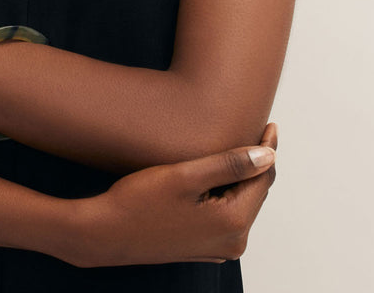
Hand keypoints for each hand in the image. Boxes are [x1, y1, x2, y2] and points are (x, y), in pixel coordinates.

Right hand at [69, 123, 278, 267]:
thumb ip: (230, 165)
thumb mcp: (186, 176)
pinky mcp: (203, 248)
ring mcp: (218, 248)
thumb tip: (268, 155)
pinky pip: (225, 215)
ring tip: (232, 149)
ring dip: (238, 178)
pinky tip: (211, 177)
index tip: (269, 124)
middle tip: (253, 130)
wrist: (105, 234)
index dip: (267, 148)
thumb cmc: (139, 202)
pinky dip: (224, 194)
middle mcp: (232, 242)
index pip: (262, 178)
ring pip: (240, 203)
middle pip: (254, 192)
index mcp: (233, 223)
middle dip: (254, 163)